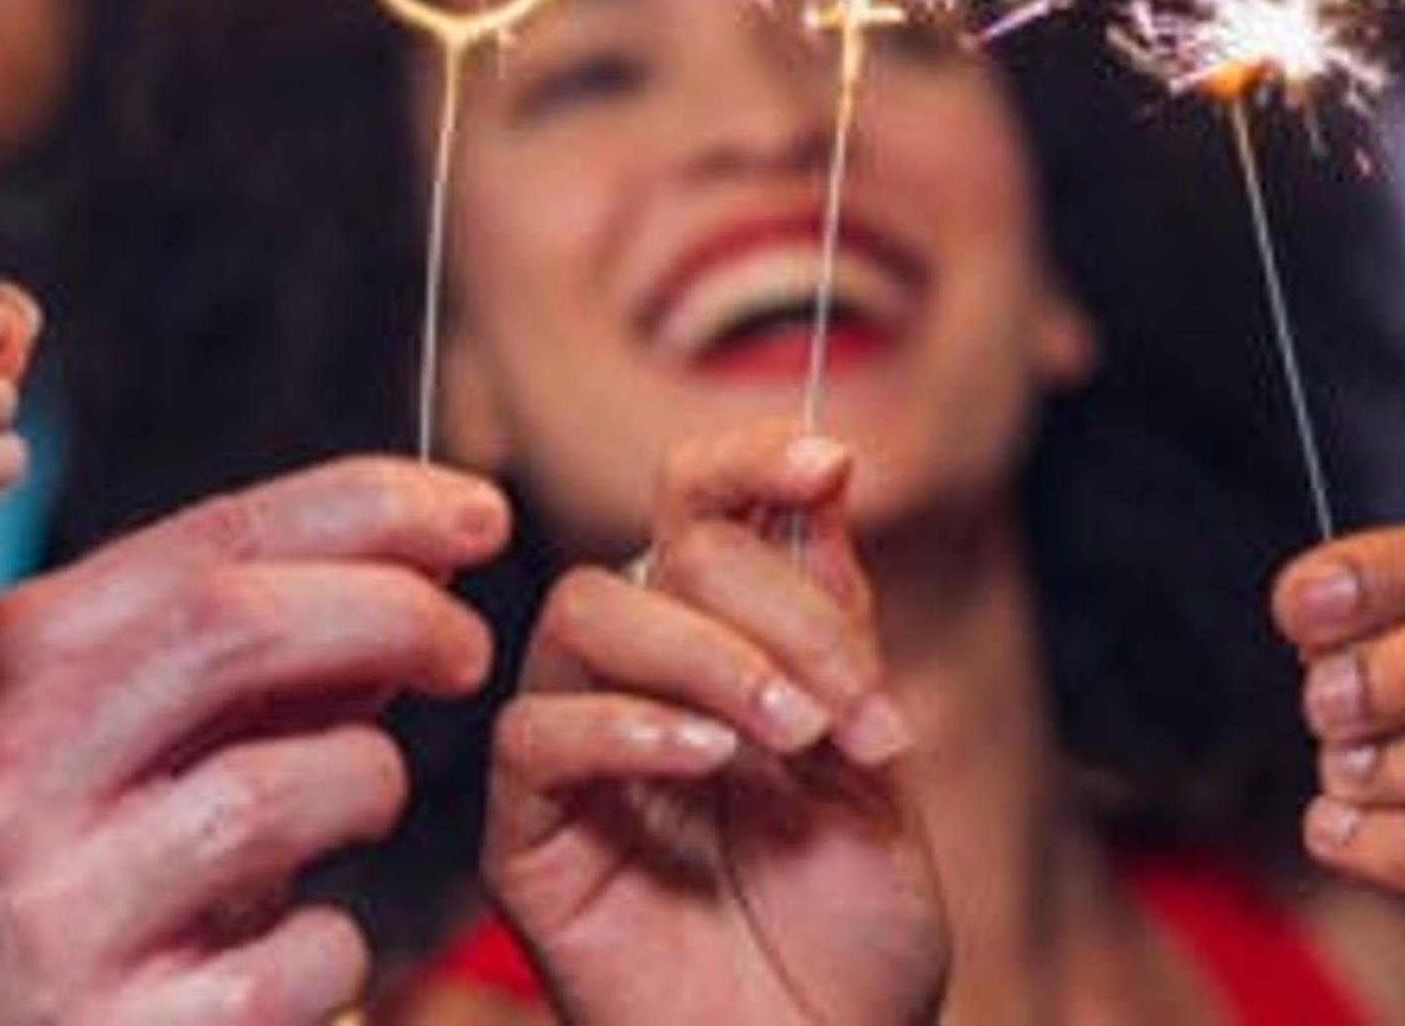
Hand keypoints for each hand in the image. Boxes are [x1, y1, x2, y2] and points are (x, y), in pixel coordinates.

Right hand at [0, 457, 507, 1022]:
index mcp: (8, 663)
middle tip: (467, 647)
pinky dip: (337, 939)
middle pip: (233, 630)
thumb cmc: (68, 849)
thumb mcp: (112, 718)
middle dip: (390, 612)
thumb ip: (244, 638)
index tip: (473, 513)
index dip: (367, 508)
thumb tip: (422, 558)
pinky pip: (305, 952)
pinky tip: (299, 940)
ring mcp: (63, 912)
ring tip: (362, 796)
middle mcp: (14, 778)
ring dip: (366, 779)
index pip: (209, 542)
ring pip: (274, 793)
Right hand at [487, 419, 943, 1025]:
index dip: (746, 461)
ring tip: (792, 740)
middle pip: (653, 554)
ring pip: (584, 617)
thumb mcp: (875, 765)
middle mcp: (640, 685)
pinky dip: (625, 728)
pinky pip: (534, 735)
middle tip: (844, 708)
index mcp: (725, 648)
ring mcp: (578, 758)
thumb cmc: (851, 945)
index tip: (825, 459)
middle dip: (769, 608)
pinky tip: (706, 765)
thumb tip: (823, 473)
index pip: (697, 507)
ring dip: (704, 656)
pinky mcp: (528, 837)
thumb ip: (837, 629)